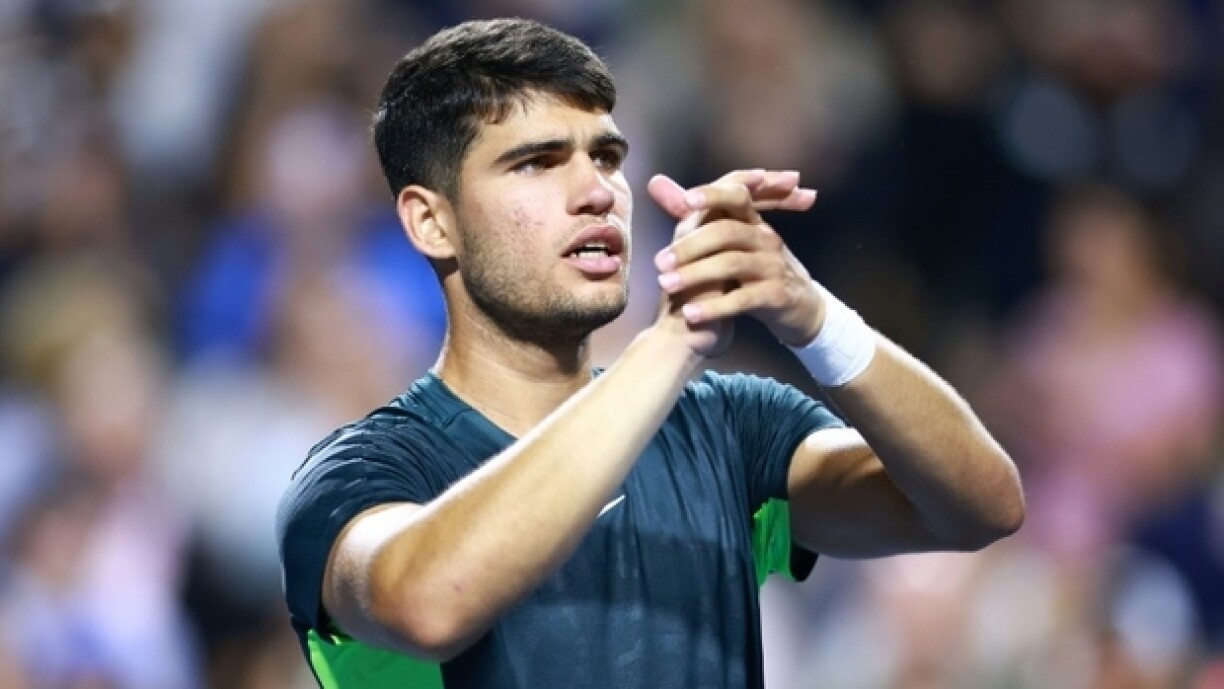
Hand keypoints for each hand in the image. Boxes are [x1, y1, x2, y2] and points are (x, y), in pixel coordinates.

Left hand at [649, 172, 824, 348]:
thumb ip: (691, 213)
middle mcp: (765, 238)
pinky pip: (742, 300)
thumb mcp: (728, 238)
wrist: (797, 307)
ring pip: (732, 264)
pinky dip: (714, 307)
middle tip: (659, 262)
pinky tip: (690, 314)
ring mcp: (772, 266)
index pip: (736, 196)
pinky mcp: (775, 295)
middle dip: (690, 246)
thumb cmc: (754, 268)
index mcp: (752, 220)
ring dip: (695, 274)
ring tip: (666, 285)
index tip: (688, 200)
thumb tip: (655, 181)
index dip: (713, 194)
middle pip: (726, 231)